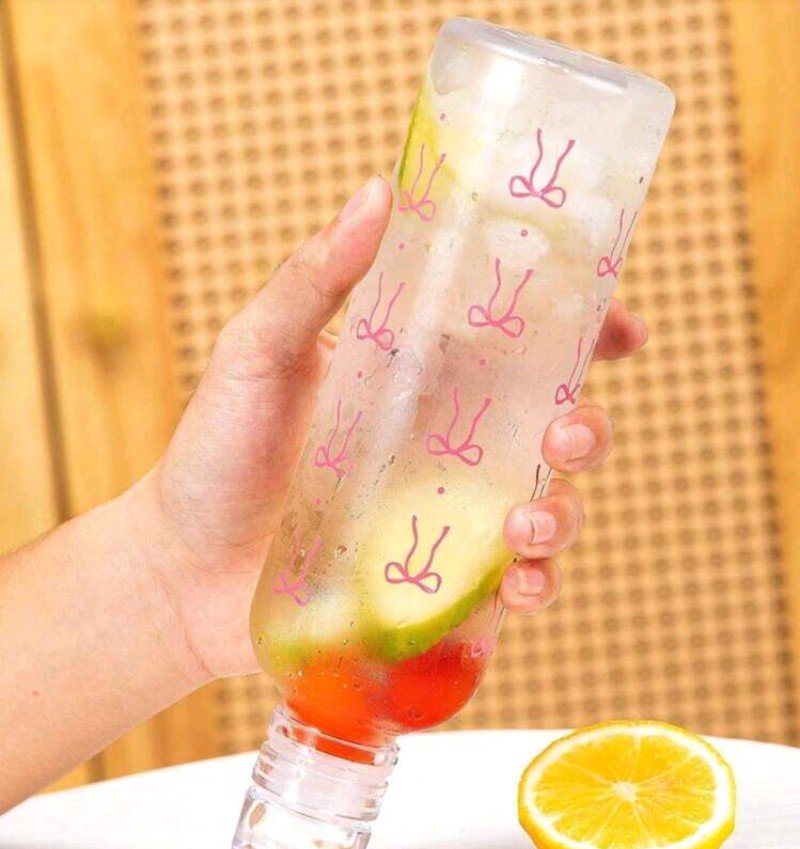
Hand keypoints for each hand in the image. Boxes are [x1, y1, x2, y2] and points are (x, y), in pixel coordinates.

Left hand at [137, 177, 645, 682]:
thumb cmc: (213, 455)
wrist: (178, 572)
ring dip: (563, 513)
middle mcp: (442, 446)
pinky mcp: (435, 587)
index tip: (621, 328)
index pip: (517, 345)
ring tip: (524, 524)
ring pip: (544, 507)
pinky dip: (536, 587)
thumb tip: (378, 193)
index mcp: (416, 380)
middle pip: (549, 428)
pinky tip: (520, 583)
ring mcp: (443, 518)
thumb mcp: (256, 355)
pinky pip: (510, 587)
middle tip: (566, 431)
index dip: (583, 332)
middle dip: (585, 427)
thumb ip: (311, 281)